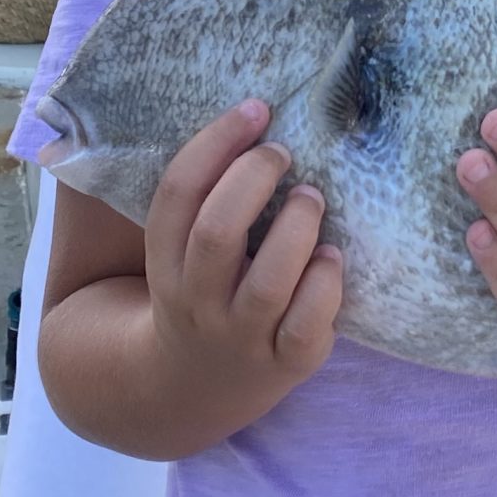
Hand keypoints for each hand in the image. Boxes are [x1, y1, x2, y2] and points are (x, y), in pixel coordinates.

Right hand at [142, 99, 341, 423]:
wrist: (195, 386)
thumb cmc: (203, 290)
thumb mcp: (180, 253)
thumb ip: (205, 198)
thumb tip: (257, 115)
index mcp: (164, 263)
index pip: (177, 194)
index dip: (216, 143)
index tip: (255, 110)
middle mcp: (198, 302)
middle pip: (217, 232)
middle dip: (254, 179)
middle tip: (283, 153)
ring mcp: (241, 336)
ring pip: (269, 282)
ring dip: (297, 227)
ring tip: (311, 199)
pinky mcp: (285, 362)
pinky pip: (307, 325)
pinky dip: (325, 284)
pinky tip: (332, 256)